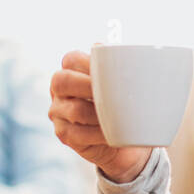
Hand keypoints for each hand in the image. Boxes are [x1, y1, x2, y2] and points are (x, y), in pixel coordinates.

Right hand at [48, 45, 154, 183]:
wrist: (126, 142)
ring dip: (98, 114)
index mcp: (71, 70)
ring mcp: (58, 112)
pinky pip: (79, 134)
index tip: (110, 71)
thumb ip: (125, 67)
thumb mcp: (127, 84)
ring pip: (74, 110)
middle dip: (87, 86)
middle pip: (61, 81)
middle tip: (111, 94)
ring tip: (117, 117)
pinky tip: (111, 134)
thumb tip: (135, 52)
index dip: (88, 63)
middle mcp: (58, 90)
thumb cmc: (125, 106)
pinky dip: (99, 134)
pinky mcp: (64, 135)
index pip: (71, 59)